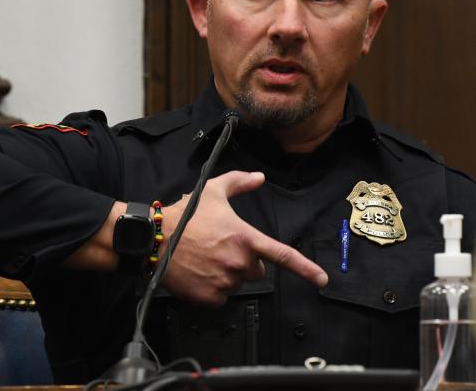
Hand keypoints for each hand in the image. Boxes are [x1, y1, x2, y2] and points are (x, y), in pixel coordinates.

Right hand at [160, 170, 328, 305]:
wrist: (153, 238)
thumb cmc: (184, 215)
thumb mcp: (213, 191)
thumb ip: (240, 182)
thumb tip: (258, 177)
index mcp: (245, 238)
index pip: (282, 256)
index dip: (306, 269)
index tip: (321, 280)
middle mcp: (238, 262)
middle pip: (255, 270)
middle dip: (243, 261)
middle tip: (222, 248)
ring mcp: (224, 281)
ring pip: (236, 283)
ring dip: (227, 274)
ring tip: (206, 258)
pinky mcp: (209, 297)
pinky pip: (220, 297)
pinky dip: (212, 289)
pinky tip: (199, 272)